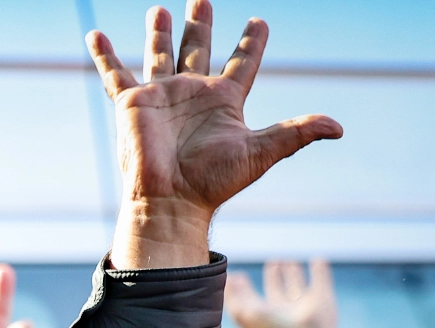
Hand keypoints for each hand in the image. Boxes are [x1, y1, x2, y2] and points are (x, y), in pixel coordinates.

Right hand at [87, 1, 340, 268]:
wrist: (170, 201)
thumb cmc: (213, 181)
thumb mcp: (262, 151)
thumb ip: (297, 133)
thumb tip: (339, 128)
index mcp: (224, 100)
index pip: (242, 62)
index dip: (251, 42)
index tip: (259, 22)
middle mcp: (193, 93)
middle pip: (198, 49)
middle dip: (200, 24)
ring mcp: (162, 95)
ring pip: (160, 54)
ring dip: (160, 32)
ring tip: (160, 9)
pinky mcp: (133, 103)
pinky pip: (115, 74)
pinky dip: (104, 55)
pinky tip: (94, 34)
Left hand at [225, 258, 338, 327]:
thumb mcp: (244, 314)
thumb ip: (234, 296)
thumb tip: (229, 277)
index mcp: (263, 315)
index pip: (252, 297)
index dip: (245, 287)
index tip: (239, 274)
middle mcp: (282, 310)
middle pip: (277, 290)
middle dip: (274, 276)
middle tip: (273, 262)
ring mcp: (303, 304)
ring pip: (297, 285)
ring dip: (294, 272)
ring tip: (289, 260)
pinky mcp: (322, 298)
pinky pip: (321, 279)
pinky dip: (320, 270)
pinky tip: (317, 260)